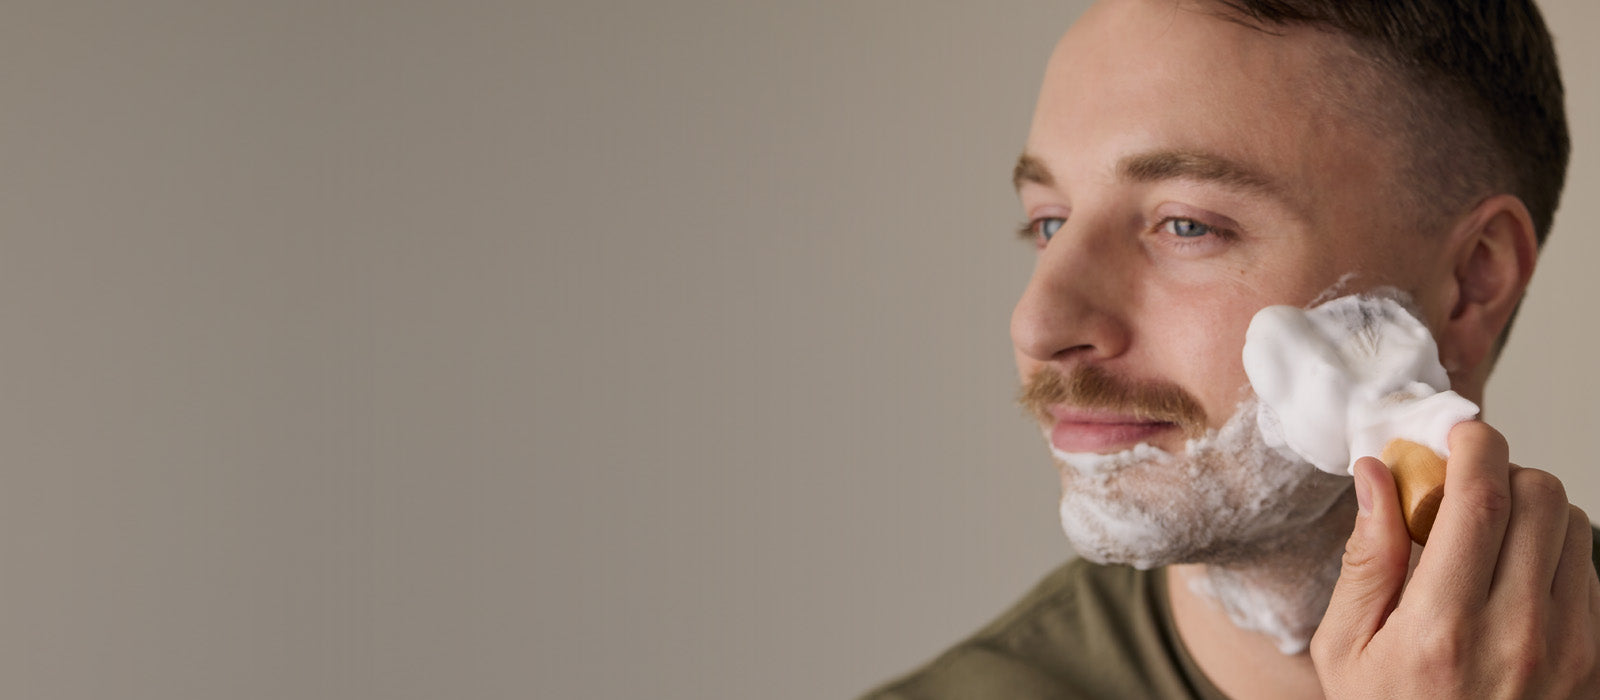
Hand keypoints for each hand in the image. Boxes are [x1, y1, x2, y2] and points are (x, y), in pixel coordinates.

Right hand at [1310, 421, 1599, 697]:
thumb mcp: (1347, 650)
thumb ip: (1367, 559)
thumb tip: (1378, 474)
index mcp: (1442, 630)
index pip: (1481, 498)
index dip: (1474, 445)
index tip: (1457, 434)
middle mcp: (1520, 637)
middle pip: (1542, 499)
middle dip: (1504, 473)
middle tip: (1465, 492)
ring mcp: (1573, 654)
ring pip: (1578, 529)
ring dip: (1535, 515)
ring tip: (1490, 544)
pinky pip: (1595, 574)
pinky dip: (1560, 559)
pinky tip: (1518, 585)